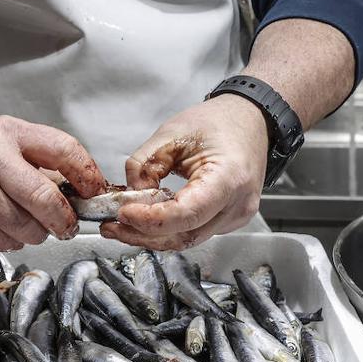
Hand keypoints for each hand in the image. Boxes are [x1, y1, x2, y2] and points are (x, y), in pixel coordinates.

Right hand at [0, 115, 105, 250]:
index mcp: (8, 134)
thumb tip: (82, 194)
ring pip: (25, 228)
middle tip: (68, 226)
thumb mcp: (4, 144)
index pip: (62, 150)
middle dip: (63, 220)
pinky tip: (0, 227)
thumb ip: (41, 163)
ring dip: (35, 234)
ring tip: (27, 225)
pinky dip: (10, 240)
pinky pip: (2, 241)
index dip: (86, 174)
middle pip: (45, 199)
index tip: (94, 191)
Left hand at [101, 95, 268, 249]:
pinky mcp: (230, 221)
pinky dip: (169, 229)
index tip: (123, 213)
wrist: (250, 122)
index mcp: (228, 177)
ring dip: (153, 236)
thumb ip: (144, 164)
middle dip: (143, 234)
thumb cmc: (219, 123)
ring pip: (188, 239)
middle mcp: (237, 204)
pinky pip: (195, 232)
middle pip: (185, 236)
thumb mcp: (172, 132)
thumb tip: (130, 196)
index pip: (186, 214)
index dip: (150, 219)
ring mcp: (236, 217)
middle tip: (112, 226)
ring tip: (123, 224)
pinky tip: (150, 218)